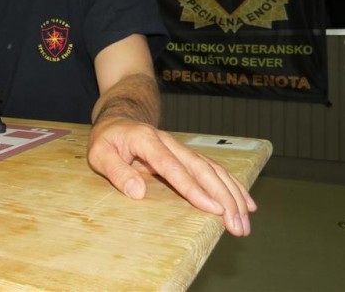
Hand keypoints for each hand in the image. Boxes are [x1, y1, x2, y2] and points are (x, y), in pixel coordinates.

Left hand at [87, 116, 256, 236]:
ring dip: (232, 195)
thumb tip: (137, 193)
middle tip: (236, 225)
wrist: (119, 118)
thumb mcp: (99, 154)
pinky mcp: (187, 156)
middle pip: (201, 169)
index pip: (172, 167)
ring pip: (212, 170)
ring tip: (245, 222)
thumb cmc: (107, 139)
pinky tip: (245, 204)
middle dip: (223, 197)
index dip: (193, 188)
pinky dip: (231, 186)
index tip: (212, 208)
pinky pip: (213, 170)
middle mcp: (169, 142)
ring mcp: (180, 148)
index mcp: (146, 140)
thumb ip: (116, 171)